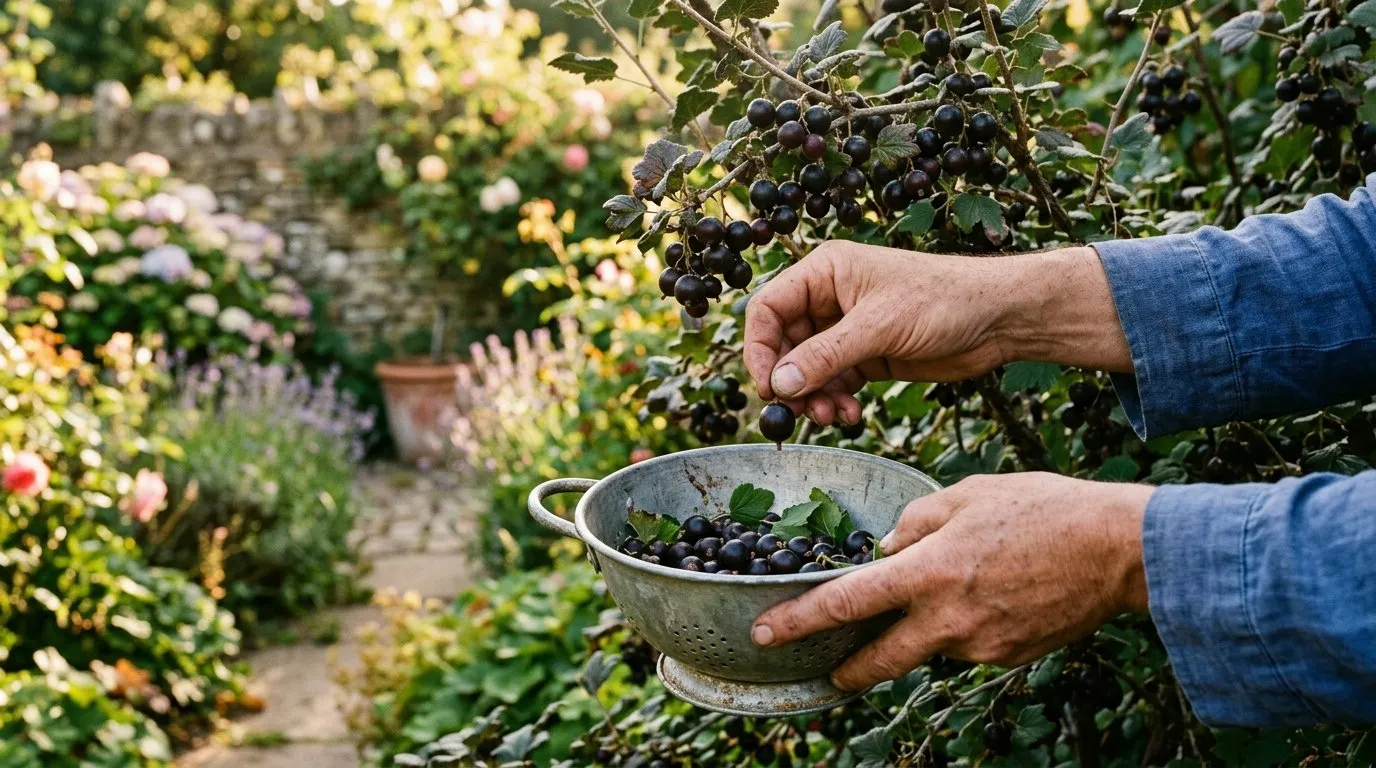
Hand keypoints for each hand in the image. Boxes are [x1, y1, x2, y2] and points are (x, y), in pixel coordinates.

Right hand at [742, 241, 1130, 424]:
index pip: (768, 309)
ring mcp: (847, 328)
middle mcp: (830, 298)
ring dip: (813, 397)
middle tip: (800, 411)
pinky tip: (849, 415)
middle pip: (783, 344)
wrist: (998, 318)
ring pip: (807, 369)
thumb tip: (779, 385)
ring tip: (832, 416)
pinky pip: (833, 382)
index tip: (768, 388)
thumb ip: (826, 356)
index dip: (760, 349)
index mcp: (825, 272)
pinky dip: (835, 401)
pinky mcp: (867, 354)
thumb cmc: (943, 300)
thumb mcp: (879, 327)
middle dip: (790, 381)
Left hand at [749, 473, 1152, 690]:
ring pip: (930, 645)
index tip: (765, 631)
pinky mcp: (1008, 657)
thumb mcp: (967, 493)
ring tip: (959, 587)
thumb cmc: (1043, 509)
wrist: (1120, 551)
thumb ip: (915, 520)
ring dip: (923, 629)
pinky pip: (968, 643)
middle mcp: (948, 618)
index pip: (848, 601)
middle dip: (845, 668)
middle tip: (825, 668)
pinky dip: (964, 625)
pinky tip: (992, 593)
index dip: (800, 620)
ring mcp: (980, 645)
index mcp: (929, 571)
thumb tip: (887, 545)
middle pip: (879, 658)